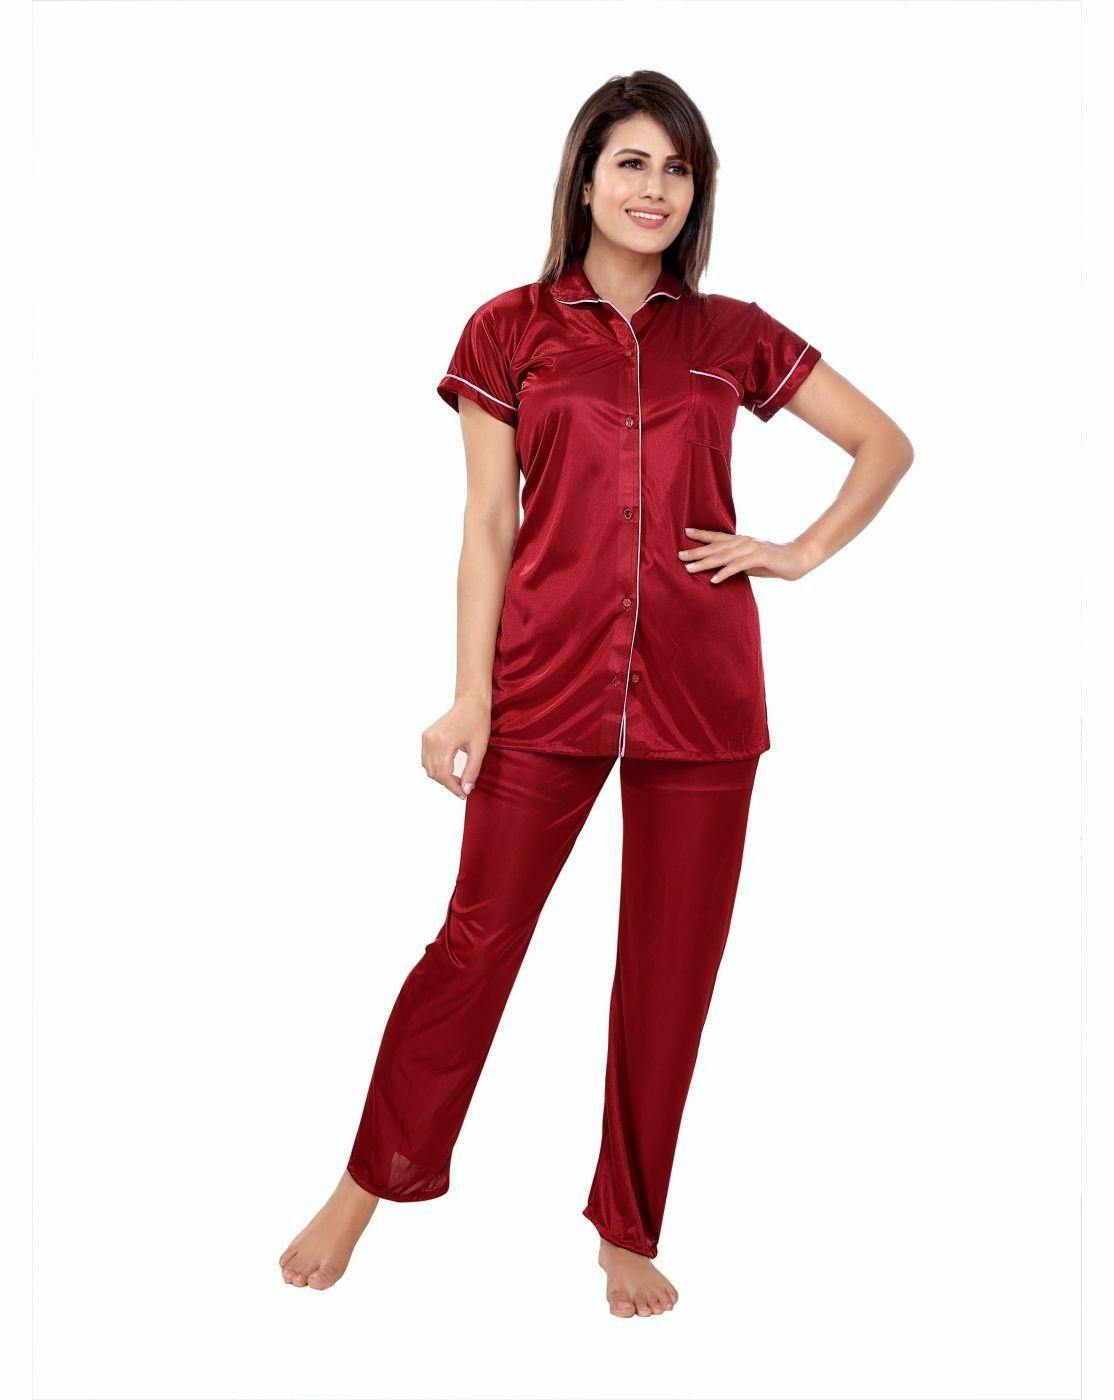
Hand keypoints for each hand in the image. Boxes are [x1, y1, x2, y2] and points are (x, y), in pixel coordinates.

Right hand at [421, 696, 490, 798]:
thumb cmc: (478, 722)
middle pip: (434, 773)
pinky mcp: (426, 736)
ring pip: (428, 767)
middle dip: (448, 783)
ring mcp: (426, 738)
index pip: (444, 775)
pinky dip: (435, 767)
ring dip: (441, 777)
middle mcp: (431, 740)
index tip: (463, 794)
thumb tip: (466, 789)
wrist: (470, 702)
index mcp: (444, 743)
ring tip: (457, 778)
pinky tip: (449, 768)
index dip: (453, 788)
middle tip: (463, 787)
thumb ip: (472, 771)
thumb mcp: (479, 748)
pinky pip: (426, 758)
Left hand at [677, 527, 815, 582]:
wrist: (798, 559)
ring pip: (724, 556)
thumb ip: (737, 563)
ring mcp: (751, 549)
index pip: (718, 537)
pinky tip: (714, 580)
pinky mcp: (759, 558)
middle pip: (716, 547)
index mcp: (741, 541)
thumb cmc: (774, 562)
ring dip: (706, 563)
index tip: (685, 533)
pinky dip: (725, 573)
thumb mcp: (751, 562)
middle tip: (679, 556)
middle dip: (697, 551)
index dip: (702, 535)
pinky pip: (738, 566)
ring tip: (690, 568)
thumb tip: (721, 569)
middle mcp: (743, 542)